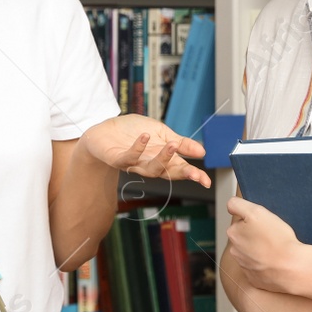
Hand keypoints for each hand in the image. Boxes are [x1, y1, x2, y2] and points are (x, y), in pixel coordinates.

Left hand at [82, 114, 208, 185]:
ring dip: (162, 158)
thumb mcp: (162, 132)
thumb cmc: (133, 132)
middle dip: (182, 174)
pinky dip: (137, 148)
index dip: (193, 176)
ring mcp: (134, 163)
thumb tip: (202, 152)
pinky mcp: (117, 158)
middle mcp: (149, 164)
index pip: (180, 169)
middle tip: (194, 173)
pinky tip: (145, 137)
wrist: (105, 130)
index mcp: (161, 158)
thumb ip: (180, 142)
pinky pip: (128, 158)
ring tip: (172, 145)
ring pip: (150, 168)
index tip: (206, 182)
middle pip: (168, 173)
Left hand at [225, 196, 307, 292]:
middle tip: (272, 236)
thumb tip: (230, 206)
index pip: (241, 220)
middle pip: (245, 237)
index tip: (264, 225)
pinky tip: (276, 262)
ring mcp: (245, 267)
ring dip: (261, 251)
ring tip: (276, 250)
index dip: (253, 220)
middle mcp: (235, 251)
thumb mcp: (257, 212)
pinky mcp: (255, 279)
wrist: (292, 268)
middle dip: (256, 236)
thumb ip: (237, 205)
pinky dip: (267, 265)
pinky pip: (260, 268)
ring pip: (252, 253)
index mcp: (233, 234)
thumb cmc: (277, 240)